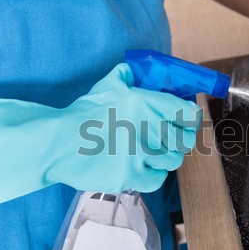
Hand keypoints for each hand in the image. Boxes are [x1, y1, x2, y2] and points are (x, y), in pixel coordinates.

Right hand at [0, 64, 200, 214]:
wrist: (57, 143)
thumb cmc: (82, 115)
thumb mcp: (106, 86)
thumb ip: (126, 76)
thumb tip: (135, 70)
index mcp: (147, 102)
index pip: (191, 114)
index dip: (191, 120)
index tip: (185, 123)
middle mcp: (149, 127)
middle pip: (186, 141)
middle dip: (178, 141)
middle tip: (165, 141)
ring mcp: (141, 153)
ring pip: (173, 161)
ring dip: (163, 158)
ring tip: (146, 154)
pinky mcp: (131, 175)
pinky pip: (158, 179)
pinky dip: (151, 176)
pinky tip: (138, 168)